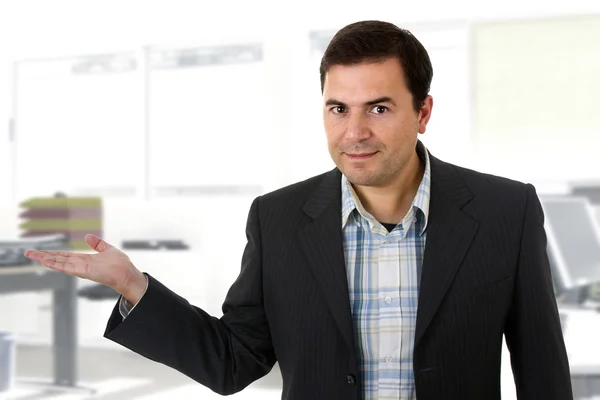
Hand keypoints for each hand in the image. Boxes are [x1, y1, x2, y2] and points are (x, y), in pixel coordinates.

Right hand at [24, 234, 146, 303]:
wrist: (126, 273)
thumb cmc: (119, 264)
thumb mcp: (107, 249)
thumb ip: (97, 243)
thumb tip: (88, 236)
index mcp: (84, 259)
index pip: (64, 256)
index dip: (52, 253)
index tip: (41, 251)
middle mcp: (79, 264)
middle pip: (57, 259)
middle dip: (43, 256)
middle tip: (28, 253)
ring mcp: (80, 268)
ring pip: (58, 263)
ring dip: (44, 259)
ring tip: (31, 255)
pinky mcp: (83, 271)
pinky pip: (66, 267)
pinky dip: (55, 264)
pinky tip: (45, 261)